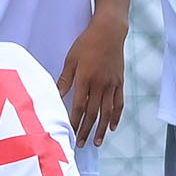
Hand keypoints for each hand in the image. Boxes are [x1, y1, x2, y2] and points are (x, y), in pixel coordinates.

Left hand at [56, 13, 127, 146]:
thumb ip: (64, 80)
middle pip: (93, 113)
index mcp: (85, 79)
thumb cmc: (87, 43)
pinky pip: (119, 103)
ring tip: (97, 142)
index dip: (74, 122)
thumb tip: (56, 96)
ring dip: (101, 129)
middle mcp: (100, 84)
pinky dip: (116, 117)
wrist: (109, 32)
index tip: (69, 133)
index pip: (79, 106)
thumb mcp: (71, 59)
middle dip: (86, 130)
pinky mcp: (120, 83)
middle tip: (80, 144)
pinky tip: (113, 127)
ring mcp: (112, 85)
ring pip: (107, 112)